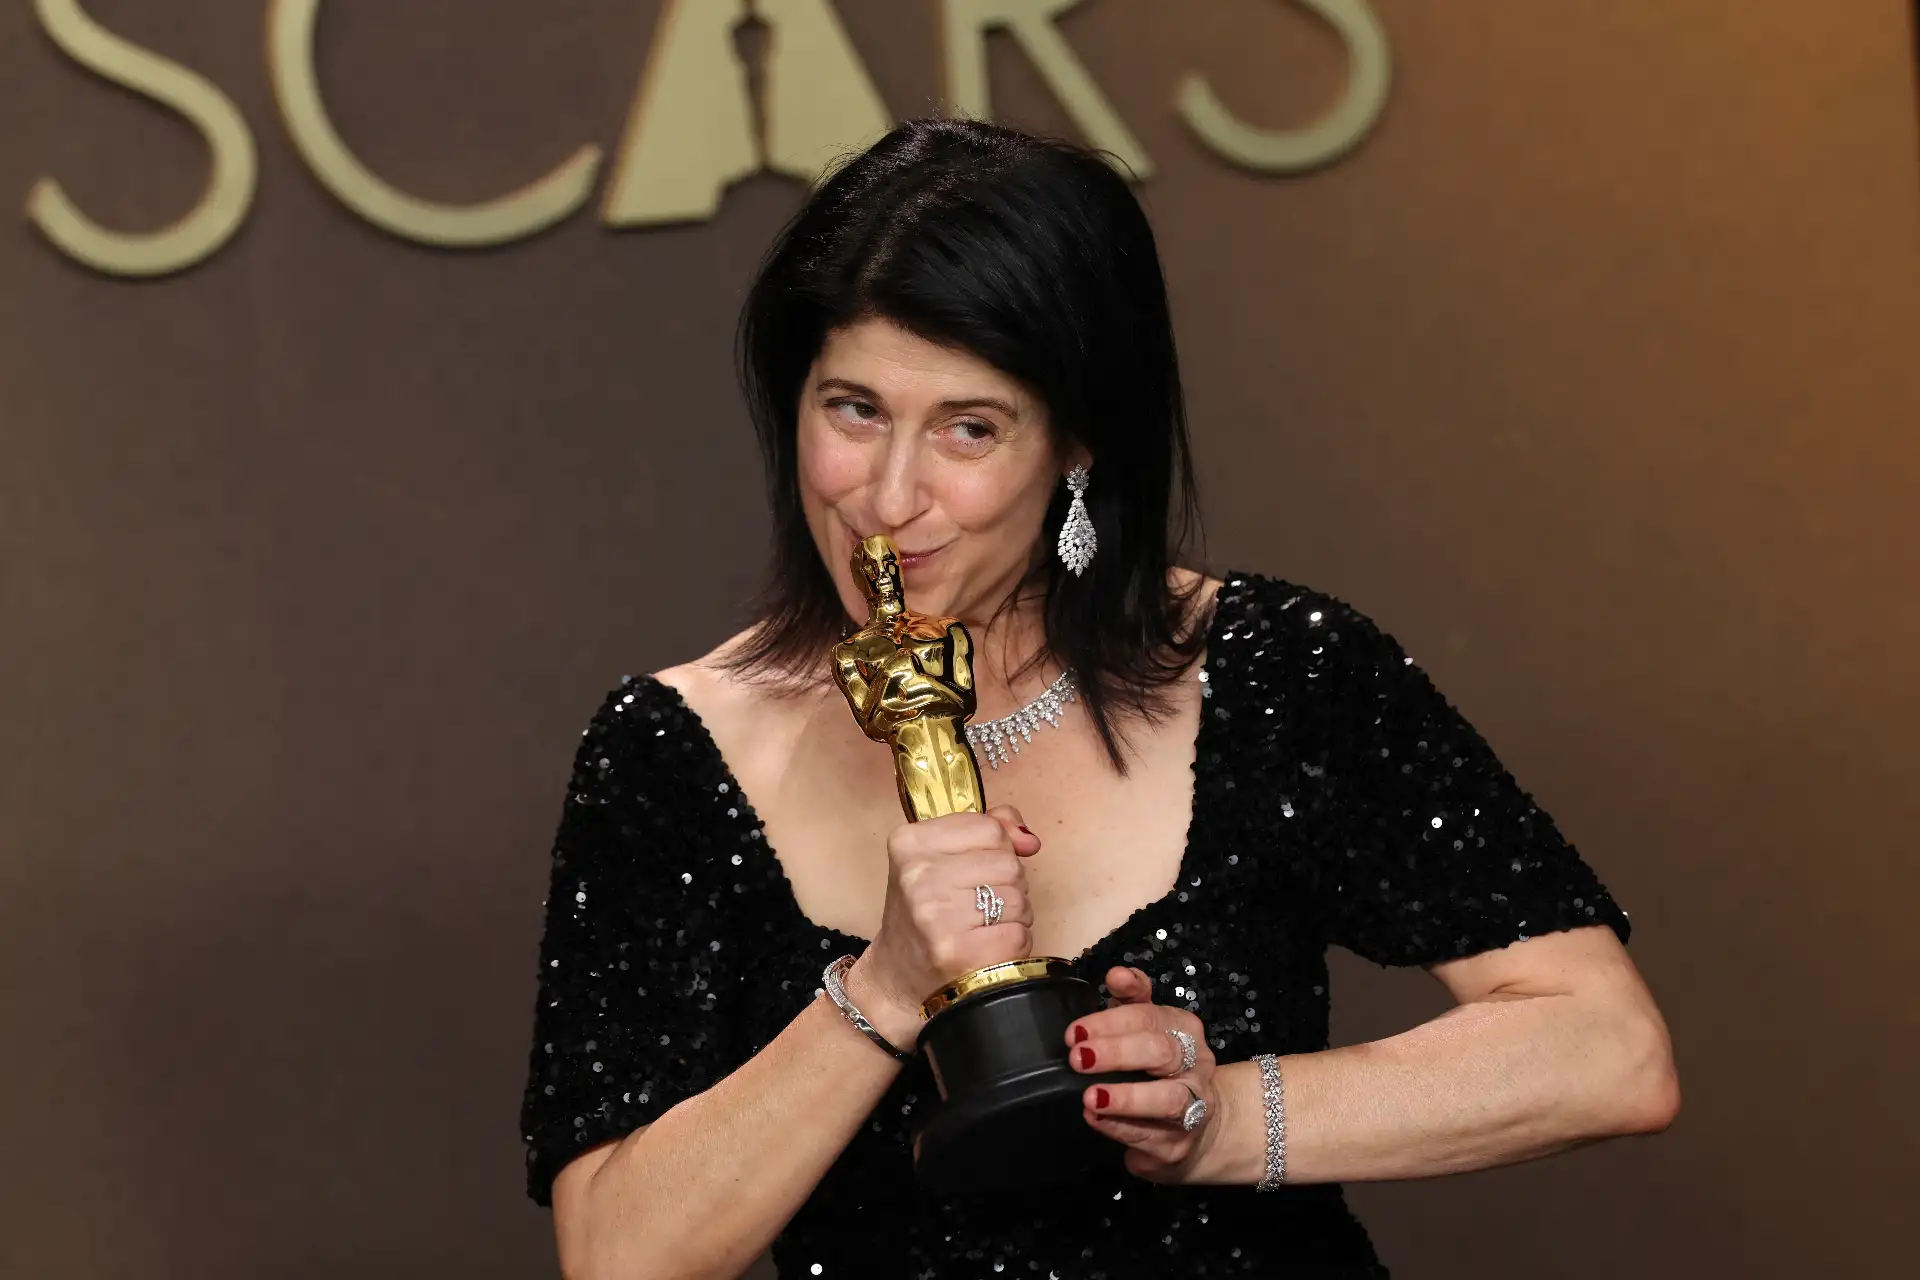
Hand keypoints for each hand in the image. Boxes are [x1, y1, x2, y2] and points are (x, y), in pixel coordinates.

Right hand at [846, 805, 1039, 1049]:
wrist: (898, 976)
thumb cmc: (925, 913)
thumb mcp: (939, 859)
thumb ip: (988, 832)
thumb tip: (1028, 840)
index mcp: (910, 844)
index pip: (990, 827)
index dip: (995, 850)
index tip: (972, 870)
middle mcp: (918, 877)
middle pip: (1008, 862)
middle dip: (1006, 884)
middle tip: (977, 904)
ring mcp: (937, 916)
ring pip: (1018, 898)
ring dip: (1013, 915)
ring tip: (981, 927)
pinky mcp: (958, 953)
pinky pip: (1019, 934)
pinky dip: (1014, 943)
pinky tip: (986, 947)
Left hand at [1067, 966, 1222, 1181]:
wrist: (1196, 1125)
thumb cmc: (1158, 1067)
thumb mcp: (1145, 1025)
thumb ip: (1131, 997)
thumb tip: (1117, 974)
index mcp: (1184, 1029)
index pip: (1150, 1017)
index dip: (1111, 1021)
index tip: (1075, 1031)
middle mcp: (1195, 1065)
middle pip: (1162, 1052)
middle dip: (1117, 1053)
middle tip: (1078, 1058)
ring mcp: (1193, 1107)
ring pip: (1168, 1099)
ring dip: (1126, 1098)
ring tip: (1090, 1098)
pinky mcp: (1179, 1145)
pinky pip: (1151, 1137)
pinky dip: (1121, 1128)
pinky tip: (1095, 1119)